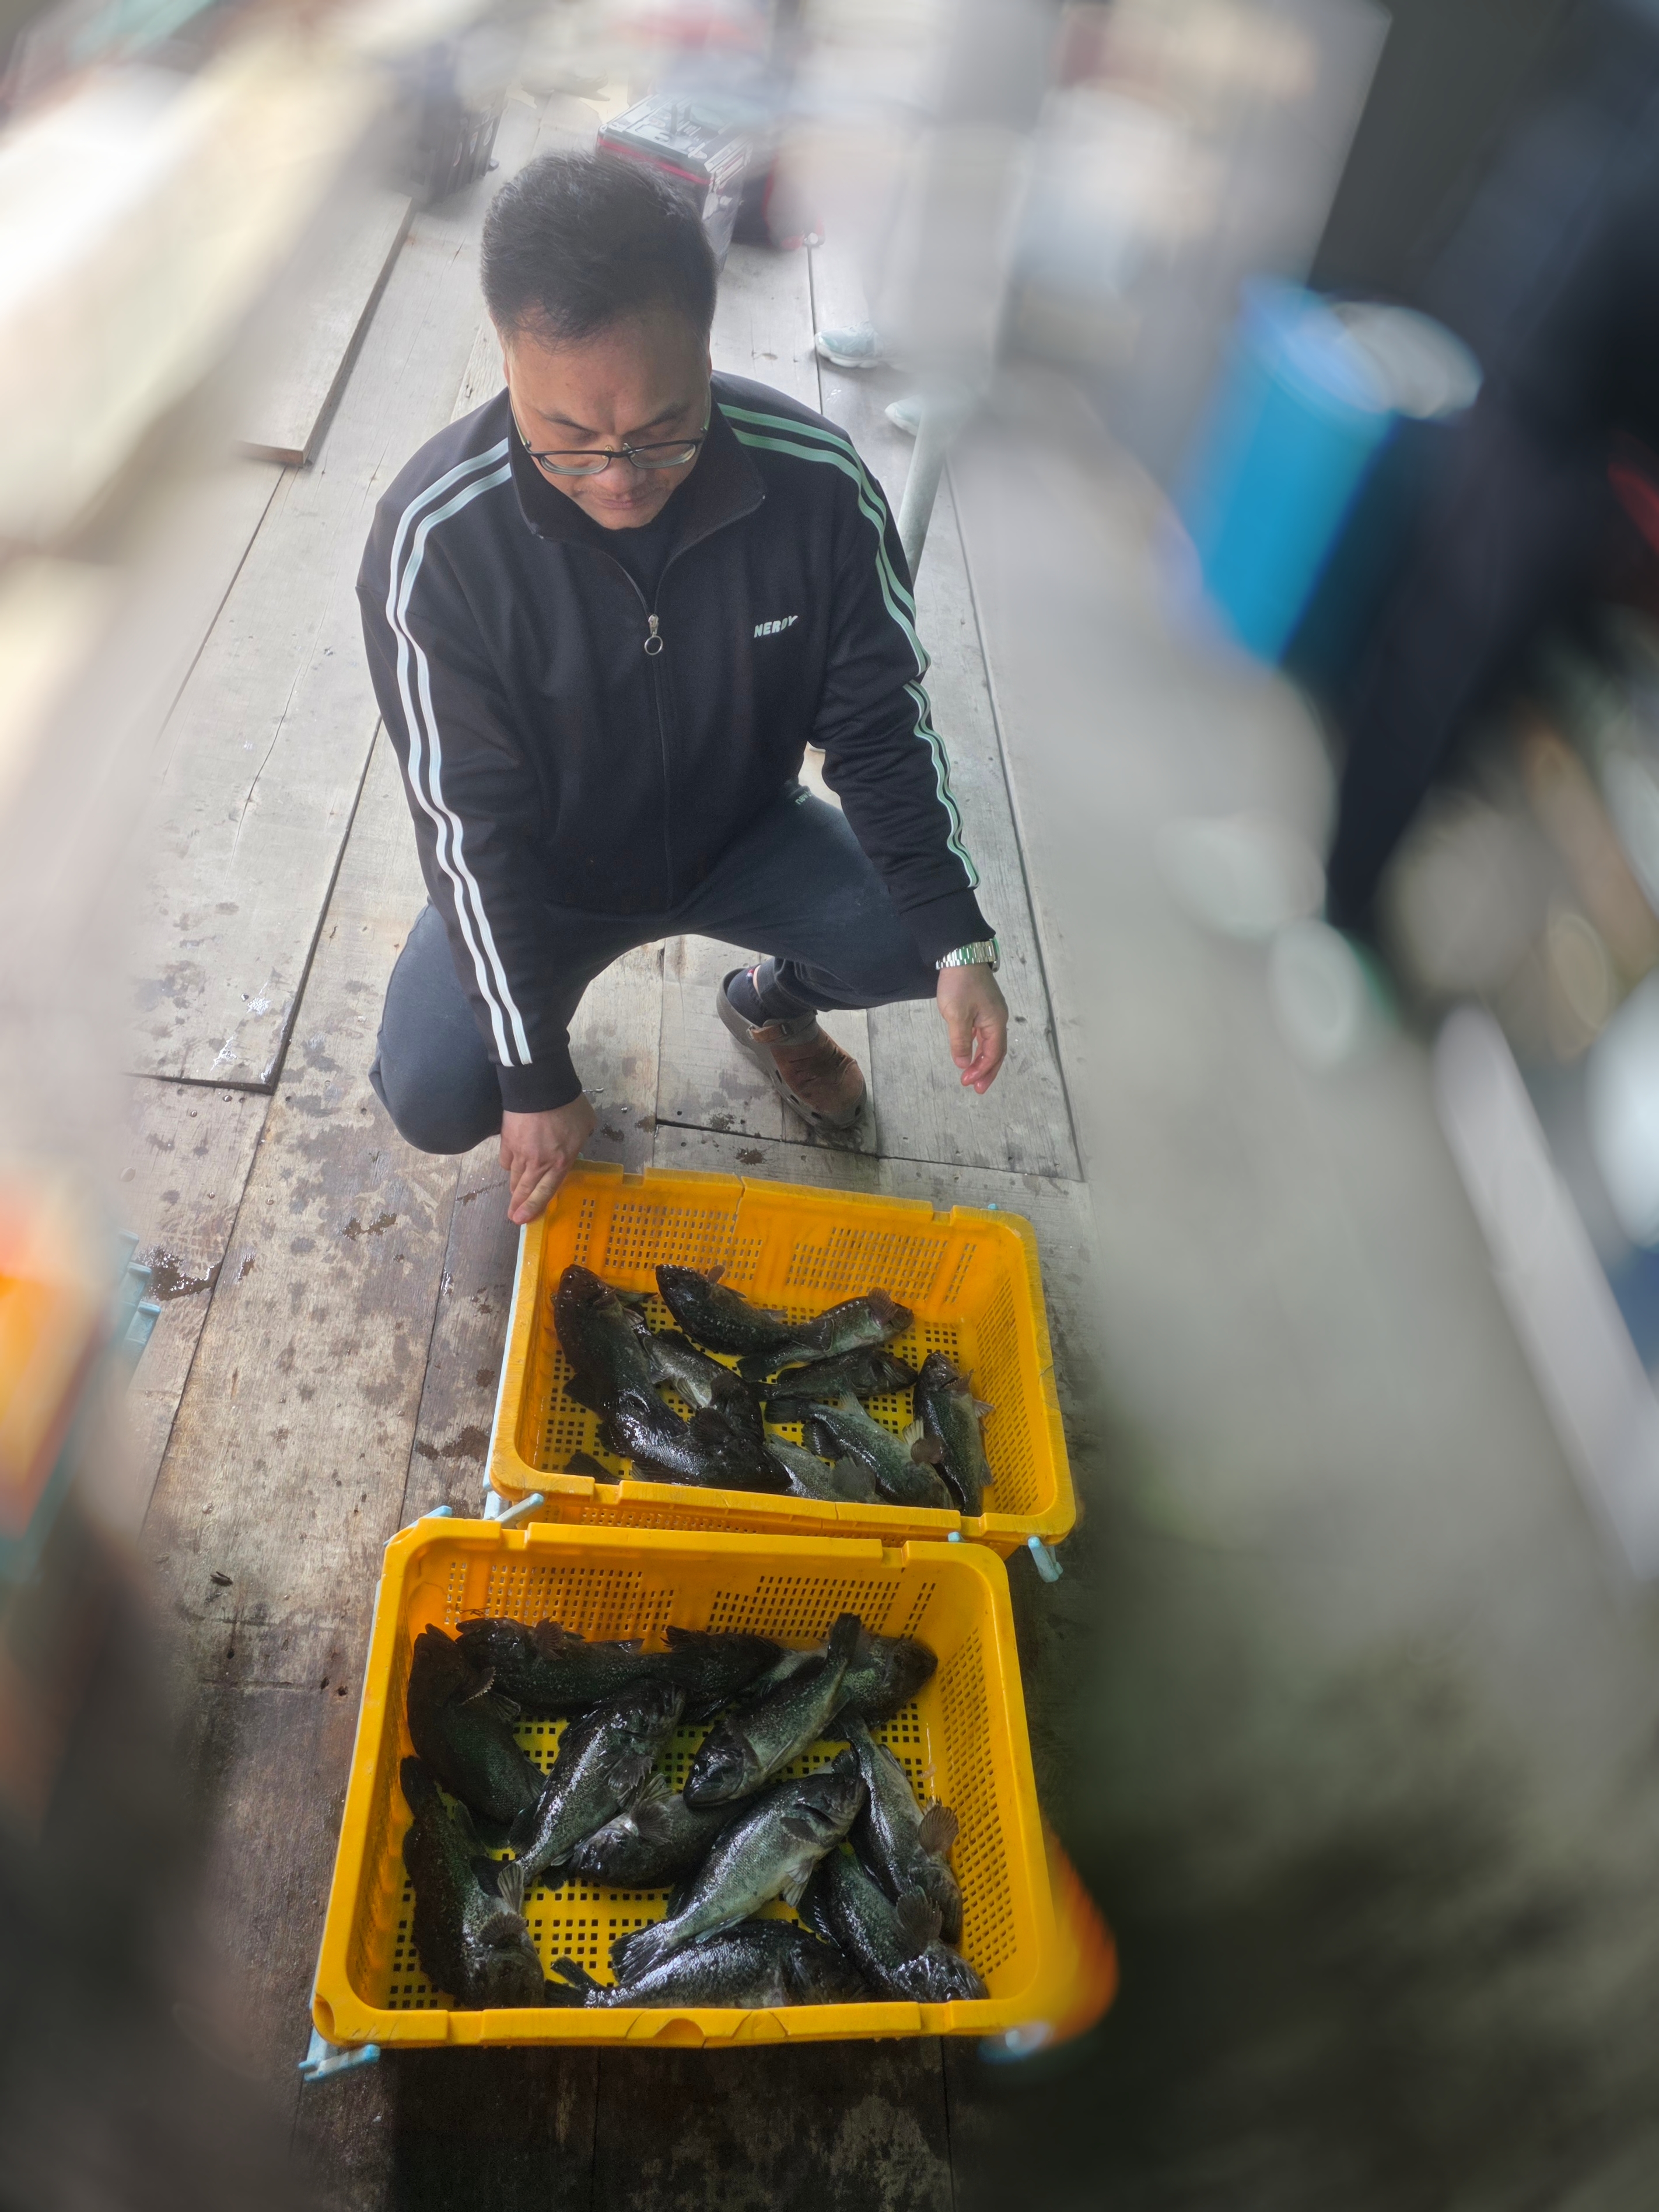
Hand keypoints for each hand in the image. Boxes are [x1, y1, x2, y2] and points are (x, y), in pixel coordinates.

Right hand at [500, 1096, 596, 1223]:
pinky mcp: (507, 1141)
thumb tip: (575, 1142)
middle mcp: (538, 1163)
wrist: (540, 1087)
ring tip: (513, 1196)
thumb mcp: (585, 1126)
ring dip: (514, 1188)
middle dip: (518, 1205)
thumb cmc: (568, 1105)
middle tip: (513, 1216)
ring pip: (513, 1177)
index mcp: (560, 1162)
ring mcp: (520, 1152)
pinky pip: (505, 1160)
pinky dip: (507, 1166)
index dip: (534, 1207)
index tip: (523, 1219)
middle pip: (525, 1189)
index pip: (546, 1191)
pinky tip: (509, 1167)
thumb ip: (579, 1140)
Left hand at [937, 964, 1007, 1093]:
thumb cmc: (959, 984)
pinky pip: (984, 1033)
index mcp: (995, 1022)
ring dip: (983, 1060)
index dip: (981, 1070)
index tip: (967, 1082)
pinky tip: (971, 1052)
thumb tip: (963, 1063)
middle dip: (988, 1071)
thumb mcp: (956, 1016)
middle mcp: (998, 1019)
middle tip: (978, 1088)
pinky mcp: (983, 1006)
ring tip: (974, 1075)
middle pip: (997, 1052)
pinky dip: (979, 1046)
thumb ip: (960, 1042)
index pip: (993, 1054)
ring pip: (991, 1043)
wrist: (960, 953)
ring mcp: (991, 1012)